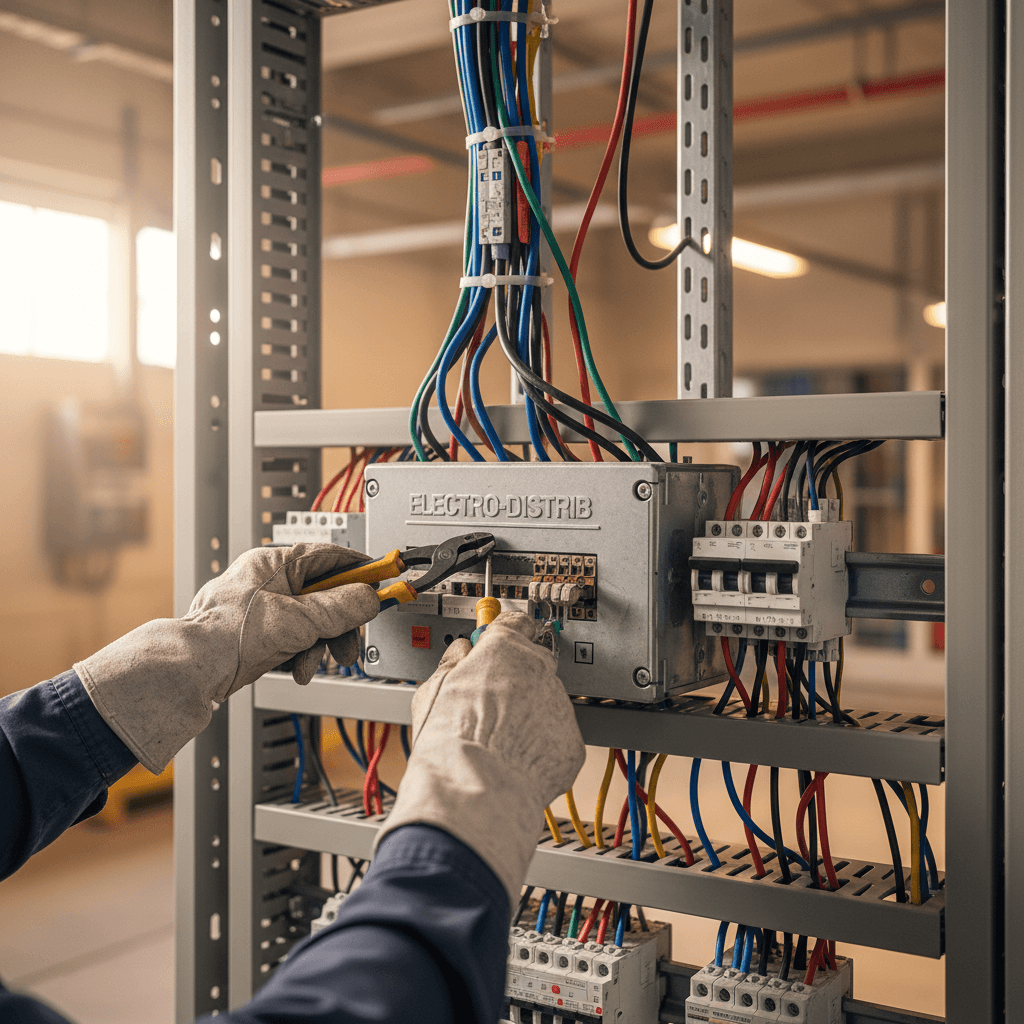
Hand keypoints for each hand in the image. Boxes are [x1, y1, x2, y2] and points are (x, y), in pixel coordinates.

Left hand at [76, 544, 379, 772]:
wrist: (189, 674)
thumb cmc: (225, 638)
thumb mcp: (298, 621)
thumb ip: (341, 609)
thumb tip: (370, 598)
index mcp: (274, 562)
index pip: (331, 557)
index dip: (361, 572)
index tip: (384, 581)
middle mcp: (268, 581)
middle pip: (325, 596)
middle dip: (339, 625)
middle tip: (350, 643)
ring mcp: (263, 610)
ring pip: (312, 622)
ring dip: (320, 647)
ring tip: (313, 664)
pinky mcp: (259, 636)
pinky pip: (295, 640)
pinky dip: (302, 656)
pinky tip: (296, 670)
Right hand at [375, 611, 585, 907]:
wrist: (475, 788)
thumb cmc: (450, 740)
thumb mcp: (433, 687)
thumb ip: (453, 661)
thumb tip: (461, 652)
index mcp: (505, 648)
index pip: (514, 621)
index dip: (504, 632)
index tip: (498, 639)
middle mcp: (539, 669)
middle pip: (532, 664)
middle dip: (515, 679)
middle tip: (490, 703)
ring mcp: (560, 706)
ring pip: (546, 703)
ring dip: (529, 715)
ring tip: (499, 742)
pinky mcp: (572, 743)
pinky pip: (556, 738)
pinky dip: (541, 747)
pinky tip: (515, 760)